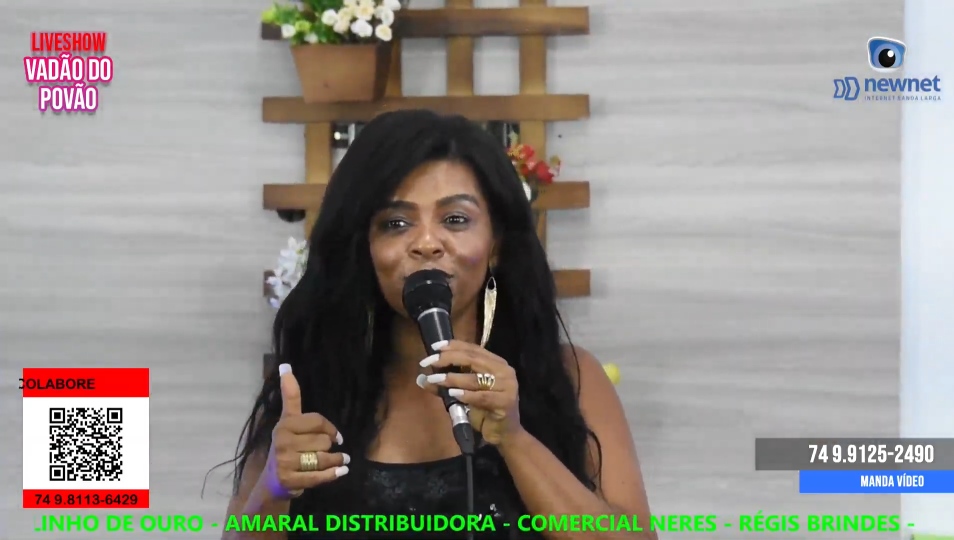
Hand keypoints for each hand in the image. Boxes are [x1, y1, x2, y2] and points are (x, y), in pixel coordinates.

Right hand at [263, 364, 349, 498]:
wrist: (273, 482)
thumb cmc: (286, 447)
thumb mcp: (288, 422)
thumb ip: (291, 396)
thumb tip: (286, 365)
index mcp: (284, 424)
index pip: (316, 420)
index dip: (331, 428)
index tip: (337, 437)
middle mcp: (281, 441)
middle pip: (323, 440)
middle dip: (330, 447)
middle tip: (328, 451)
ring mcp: (284, 461)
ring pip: (323, 458)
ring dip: (336, 461)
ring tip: (341, 461)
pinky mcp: (289, 480)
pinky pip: (319, 476)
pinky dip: (333, 474)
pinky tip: (341, 472)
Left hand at [417, 340, 521, 445]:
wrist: (504, 434)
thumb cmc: (484, 411)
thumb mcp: (463, 394)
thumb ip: (446, 384)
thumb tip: (421, 378)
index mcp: (496, 363)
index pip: (473, 349)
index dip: (453, 346)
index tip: (434, 347)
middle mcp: (504, 370)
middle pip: (473, 359)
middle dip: (448, 359)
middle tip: (430, 362)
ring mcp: (507, 386)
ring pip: (475, 379)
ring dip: (453, 378)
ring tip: (435, 379)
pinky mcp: (506, 402)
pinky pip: (482, 397)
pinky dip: (466, 395)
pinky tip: (452, 394)